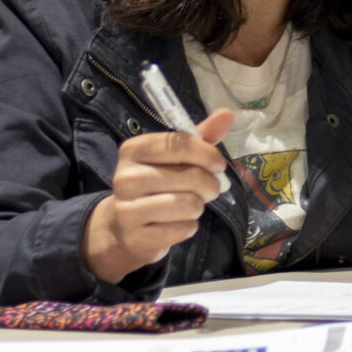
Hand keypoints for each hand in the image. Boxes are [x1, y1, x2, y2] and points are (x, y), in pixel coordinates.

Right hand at [82, 108, 233, 284]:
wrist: (125, 226)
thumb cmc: (158, 183)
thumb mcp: (176, 157)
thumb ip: (201, 136)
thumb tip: (227, 113)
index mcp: (134, 150)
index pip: (179, 144)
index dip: (208, 154)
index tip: (219, 165)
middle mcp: (124, 178)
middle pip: (190, 176)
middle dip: (210, 185)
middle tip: (209, 189)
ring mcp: (126, 210)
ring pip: (189, 204)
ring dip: (199, 206)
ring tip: (192, 205)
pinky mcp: (136, 238)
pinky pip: (182, 229)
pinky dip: (189, 226)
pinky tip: (177, 223)